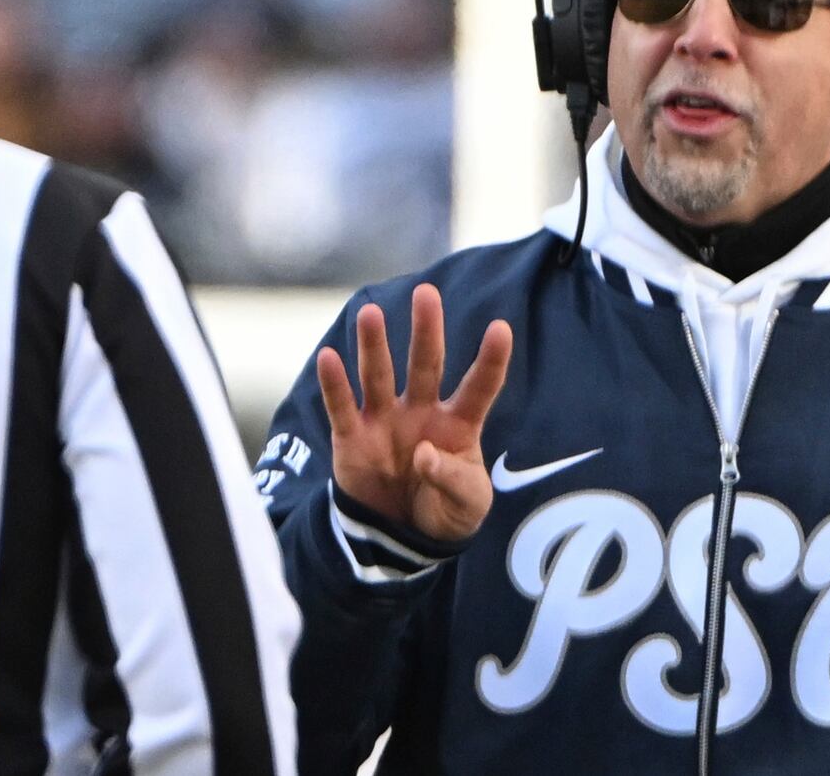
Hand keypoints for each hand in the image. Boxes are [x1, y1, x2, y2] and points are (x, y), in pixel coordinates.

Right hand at [318, 283, 512, 542]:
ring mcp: (385, 421)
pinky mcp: (353, 438)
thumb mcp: (466, 505)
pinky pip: (342, 407)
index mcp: (459, 425)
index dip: (490, 361)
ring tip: (370, 313)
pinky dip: (334, 385)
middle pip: (425, 365)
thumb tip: (424, 454)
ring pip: (379, 376)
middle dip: (426, 331)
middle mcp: (421, 412)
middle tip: (426, 293)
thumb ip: (452, 479)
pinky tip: (328, 358)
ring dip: (374, 346)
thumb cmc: (445, 509)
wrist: (399, 535)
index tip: (501, 328)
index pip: (478, 387)